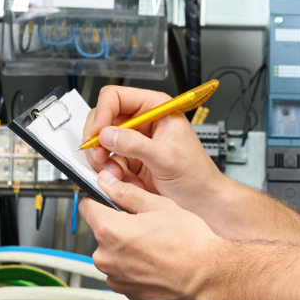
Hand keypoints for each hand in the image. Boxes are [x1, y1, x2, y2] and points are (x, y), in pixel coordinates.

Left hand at [81, 166, 221, 299]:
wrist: (208, 277)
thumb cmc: (189, 244)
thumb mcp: (160, 206)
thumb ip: (127, 193)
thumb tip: (110, 184)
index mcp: (110, 231)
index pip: (87, 207)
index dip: (100, 199)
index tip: (109, 199)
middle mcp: (106, 258)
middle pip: (103, 233)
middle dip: (120, 227)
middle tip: (148, 224)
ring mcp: (117, 279)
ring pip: (115, 256)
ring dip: (129, 250)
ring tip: (157, 246)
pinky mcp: (129, 294)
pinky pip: (126, 275)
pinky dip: (138, 268)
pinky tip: (159, 262)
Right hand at [82, 85, 228, 211]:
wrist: (201, 202)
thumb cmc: (196, 176)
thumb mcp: (167, 158)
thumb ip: (136, 145)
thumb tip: (108, 135)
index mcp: (156, 109)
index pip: (116, 97)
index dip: (102, 112)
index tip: (98, 134)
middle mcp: (142, 122)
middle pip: (102, 119)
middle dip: (98, 140)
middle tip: (101, 157)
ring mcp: (133, 142)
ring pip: (100, 143)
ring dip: (104, 162)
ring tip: (118, 175)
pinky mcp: (128, 161)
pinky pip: (106, 163)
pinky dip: (110, 174)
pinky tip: (125, 182)